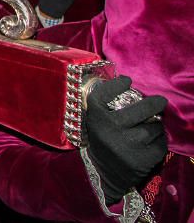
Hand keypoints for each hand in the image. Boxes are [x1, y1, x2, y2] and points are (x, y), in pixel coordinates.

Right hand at [83, 76, 167, 204]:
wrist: (106, 173)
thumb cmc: (103, 140)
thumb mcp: (96, 122)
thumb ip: (105, 104)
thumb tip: (126, 83)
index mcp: (96, 117)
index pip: (105, 93)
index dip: (117, 84)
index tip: (127, 81)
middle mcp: (111, 129)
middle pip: (142, 109)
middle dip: (155, 104)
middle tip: (160, 101)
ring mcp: (128, 145)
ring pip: (154, 127)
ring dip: (156, 126)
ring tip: (150, 127)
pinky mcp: (143, 159)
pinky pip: (160, 143)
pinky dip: (159, 141)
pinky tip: (151, 142)